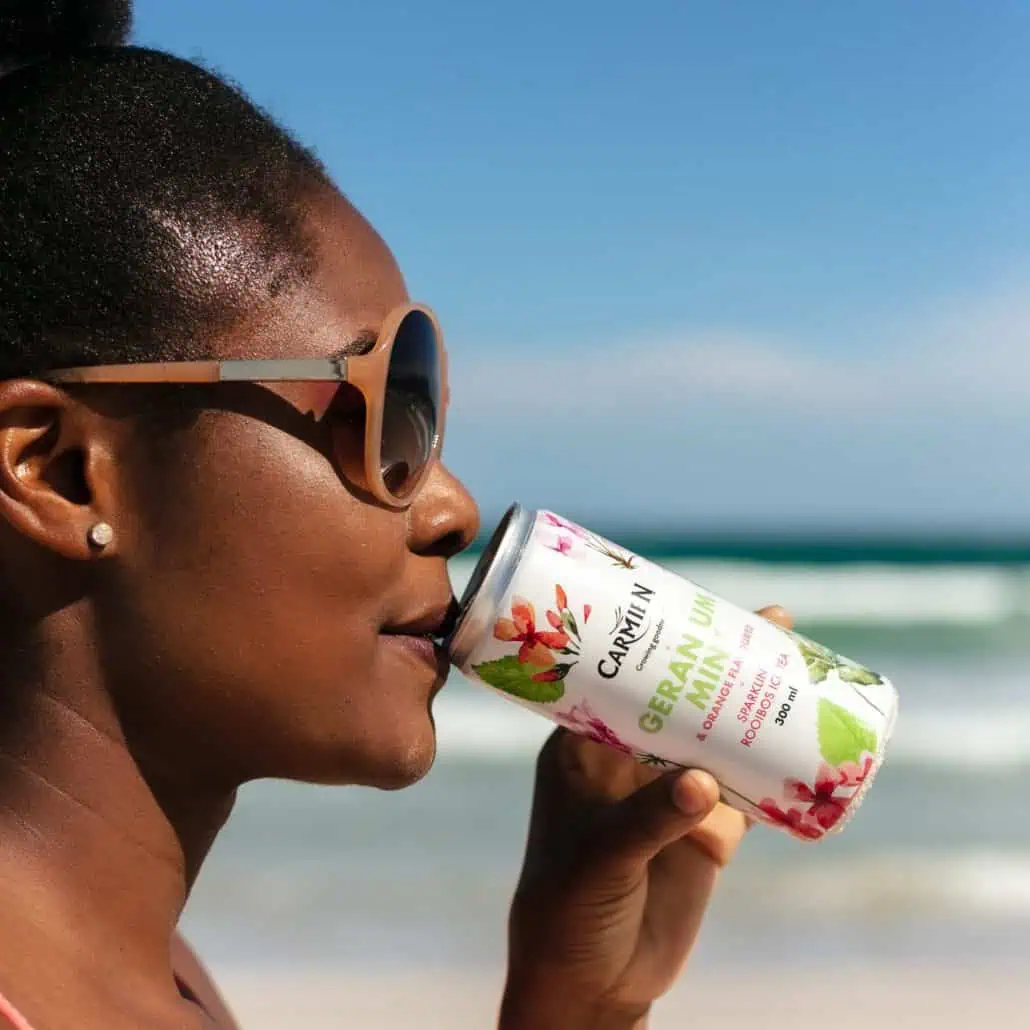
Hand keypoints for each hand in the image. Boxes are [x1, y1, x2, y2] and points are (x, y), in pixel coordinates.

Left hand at [500, 606, 793, 1029]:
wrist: (593, 982)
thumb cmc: (568, 907)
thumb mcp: (600, 856)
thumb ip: (646, 818)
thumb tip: (703, 780)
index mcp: (586, 747)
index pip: (621, 678)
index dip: (658, 642)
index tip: (698, 606)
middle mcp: (630, 761)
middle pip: (681, 696)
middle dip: (722, 662)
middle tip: (772, 622)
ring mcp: (672, 795)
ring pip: (718, 736)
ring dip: (754, 705)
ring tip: (799, 666)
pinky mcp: (708, 833)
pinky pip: (749, 789)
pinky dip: (777, 767)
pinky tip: (810, 740)